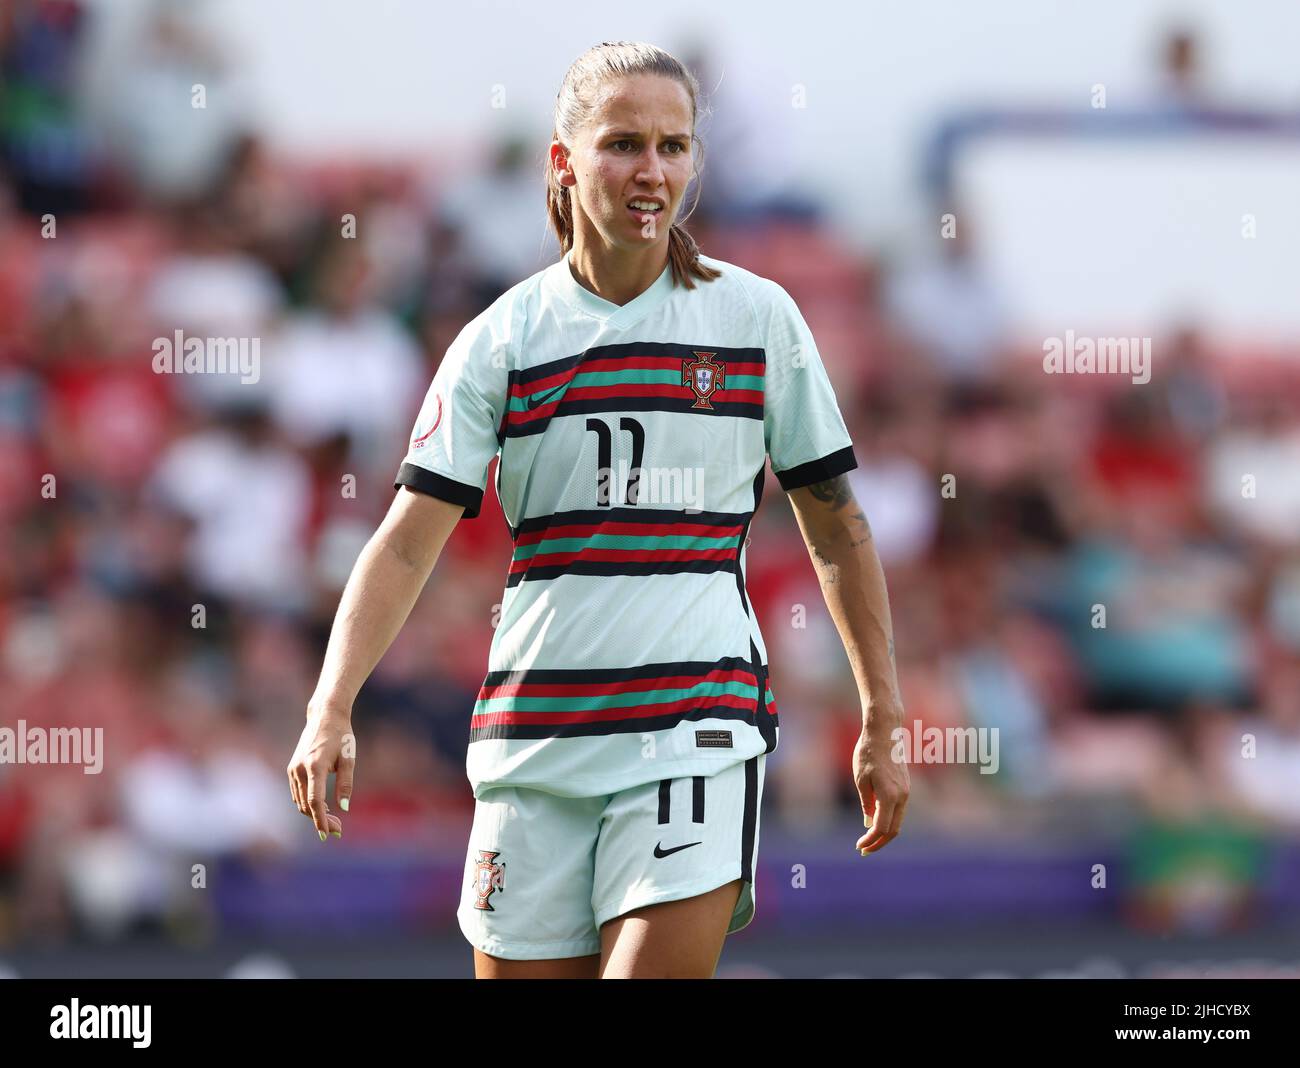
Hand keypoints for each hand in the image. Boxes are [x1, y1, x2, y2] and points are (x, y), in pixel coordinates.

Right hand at [287, 705, 355, 840]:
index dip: (321, 820)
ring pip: (301, 801)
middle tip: (339, 830)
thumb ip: (346, 784)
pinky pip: (298, 793)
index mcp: (315, 767)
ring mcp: (293, 770)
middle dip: (321, 820)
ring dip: (314, 814)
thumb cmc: (341, 736)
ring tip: (334, 820)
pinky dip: (308, 803)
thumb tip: (344, 808)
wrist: (325, 716)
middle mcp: (299, 770)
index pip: (315, 801)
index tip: (328, 834)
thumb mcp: (349, 759)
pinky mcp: (292, 769)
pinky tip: (323, 807)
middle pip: (307, 805)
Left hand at [853, 720, 908, 854]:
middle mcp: (902, 796)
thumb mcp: (860, 778)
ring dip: (884, 833)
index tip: (859, 846)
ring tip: (869, 841)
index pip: (882, 828)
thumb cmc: (868, 753)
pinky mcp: (906, 787)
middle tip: (864, 850)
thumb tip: (869, 823)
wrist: (885, 732)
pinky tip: (876, 823)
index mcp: (890, 796)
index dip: (870, 840)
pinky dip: (889, 821)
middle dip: (879, 843)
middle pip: (894, 830)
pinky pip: (899, 811)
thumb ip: (866, 803)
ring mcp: (906, 792)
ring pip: (898, 821)